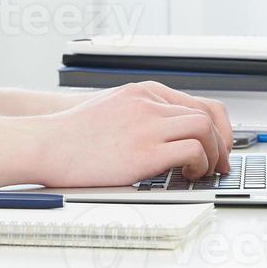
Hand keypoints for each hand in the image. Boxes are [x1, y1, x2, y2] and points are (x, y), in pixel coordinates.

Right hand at [32, 81, 232, 186]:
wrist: (45, 144)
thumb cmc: (72, 135)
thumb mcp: (112, 110)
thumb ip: (141, 114)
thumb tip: (168, 134)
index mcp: (142, 92)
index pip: (198, 102)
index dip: (216, 128)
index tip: (217, 146)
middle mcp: (148, 103)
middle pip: (207, 115)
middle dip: (221, 143)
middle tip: (218, 164)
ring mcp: (146, 125)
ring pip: (204, 129)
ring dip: (212, 154)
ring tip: (201, 171)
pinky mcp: (143, 151)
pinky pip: (192, 150)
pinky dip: (199, 164)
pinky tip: (185, 175)